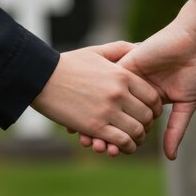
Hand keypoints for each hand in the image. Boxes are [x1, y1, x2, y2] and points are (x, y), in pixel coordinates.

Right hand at [31, 41, 162, 153]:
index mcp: (122, 75)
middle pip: (147, 116)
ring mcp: (107, 110)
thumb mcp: (97, 52)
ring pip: (136, 131)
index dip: (155, 108)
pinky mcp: (94, 126)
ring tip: (134, 140)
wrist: (40, 77)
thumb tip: (139, 47)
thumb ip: (120, 49)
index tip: (150, 113)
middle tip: (142, 129)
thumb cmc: (68, 64)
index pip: (152, 97)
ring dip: (138, 139)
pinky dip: (126, 147)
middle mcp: (119, 93)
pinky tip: (123, 148)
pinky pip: (121, 141)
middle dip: (147, 125)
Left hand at [77, 0, 195, 158]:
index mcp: (147, 101)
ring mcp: (127, 78)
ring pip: (104, 102)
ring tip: (90, 137)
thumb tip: (170, 158)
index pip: (129, 123)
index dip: (119, 138)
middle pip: (112, 114)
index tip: (111, 152)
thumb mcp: (185, 104)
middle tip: (98, 148)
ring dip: (95, 117)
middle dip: (103, 132)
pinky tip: (84, 111)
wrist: (195, 42)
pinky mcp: (123, 65)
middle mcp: (134, 91)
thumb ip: (175, 129)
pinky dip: (93, 96)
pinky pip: (102, 81)